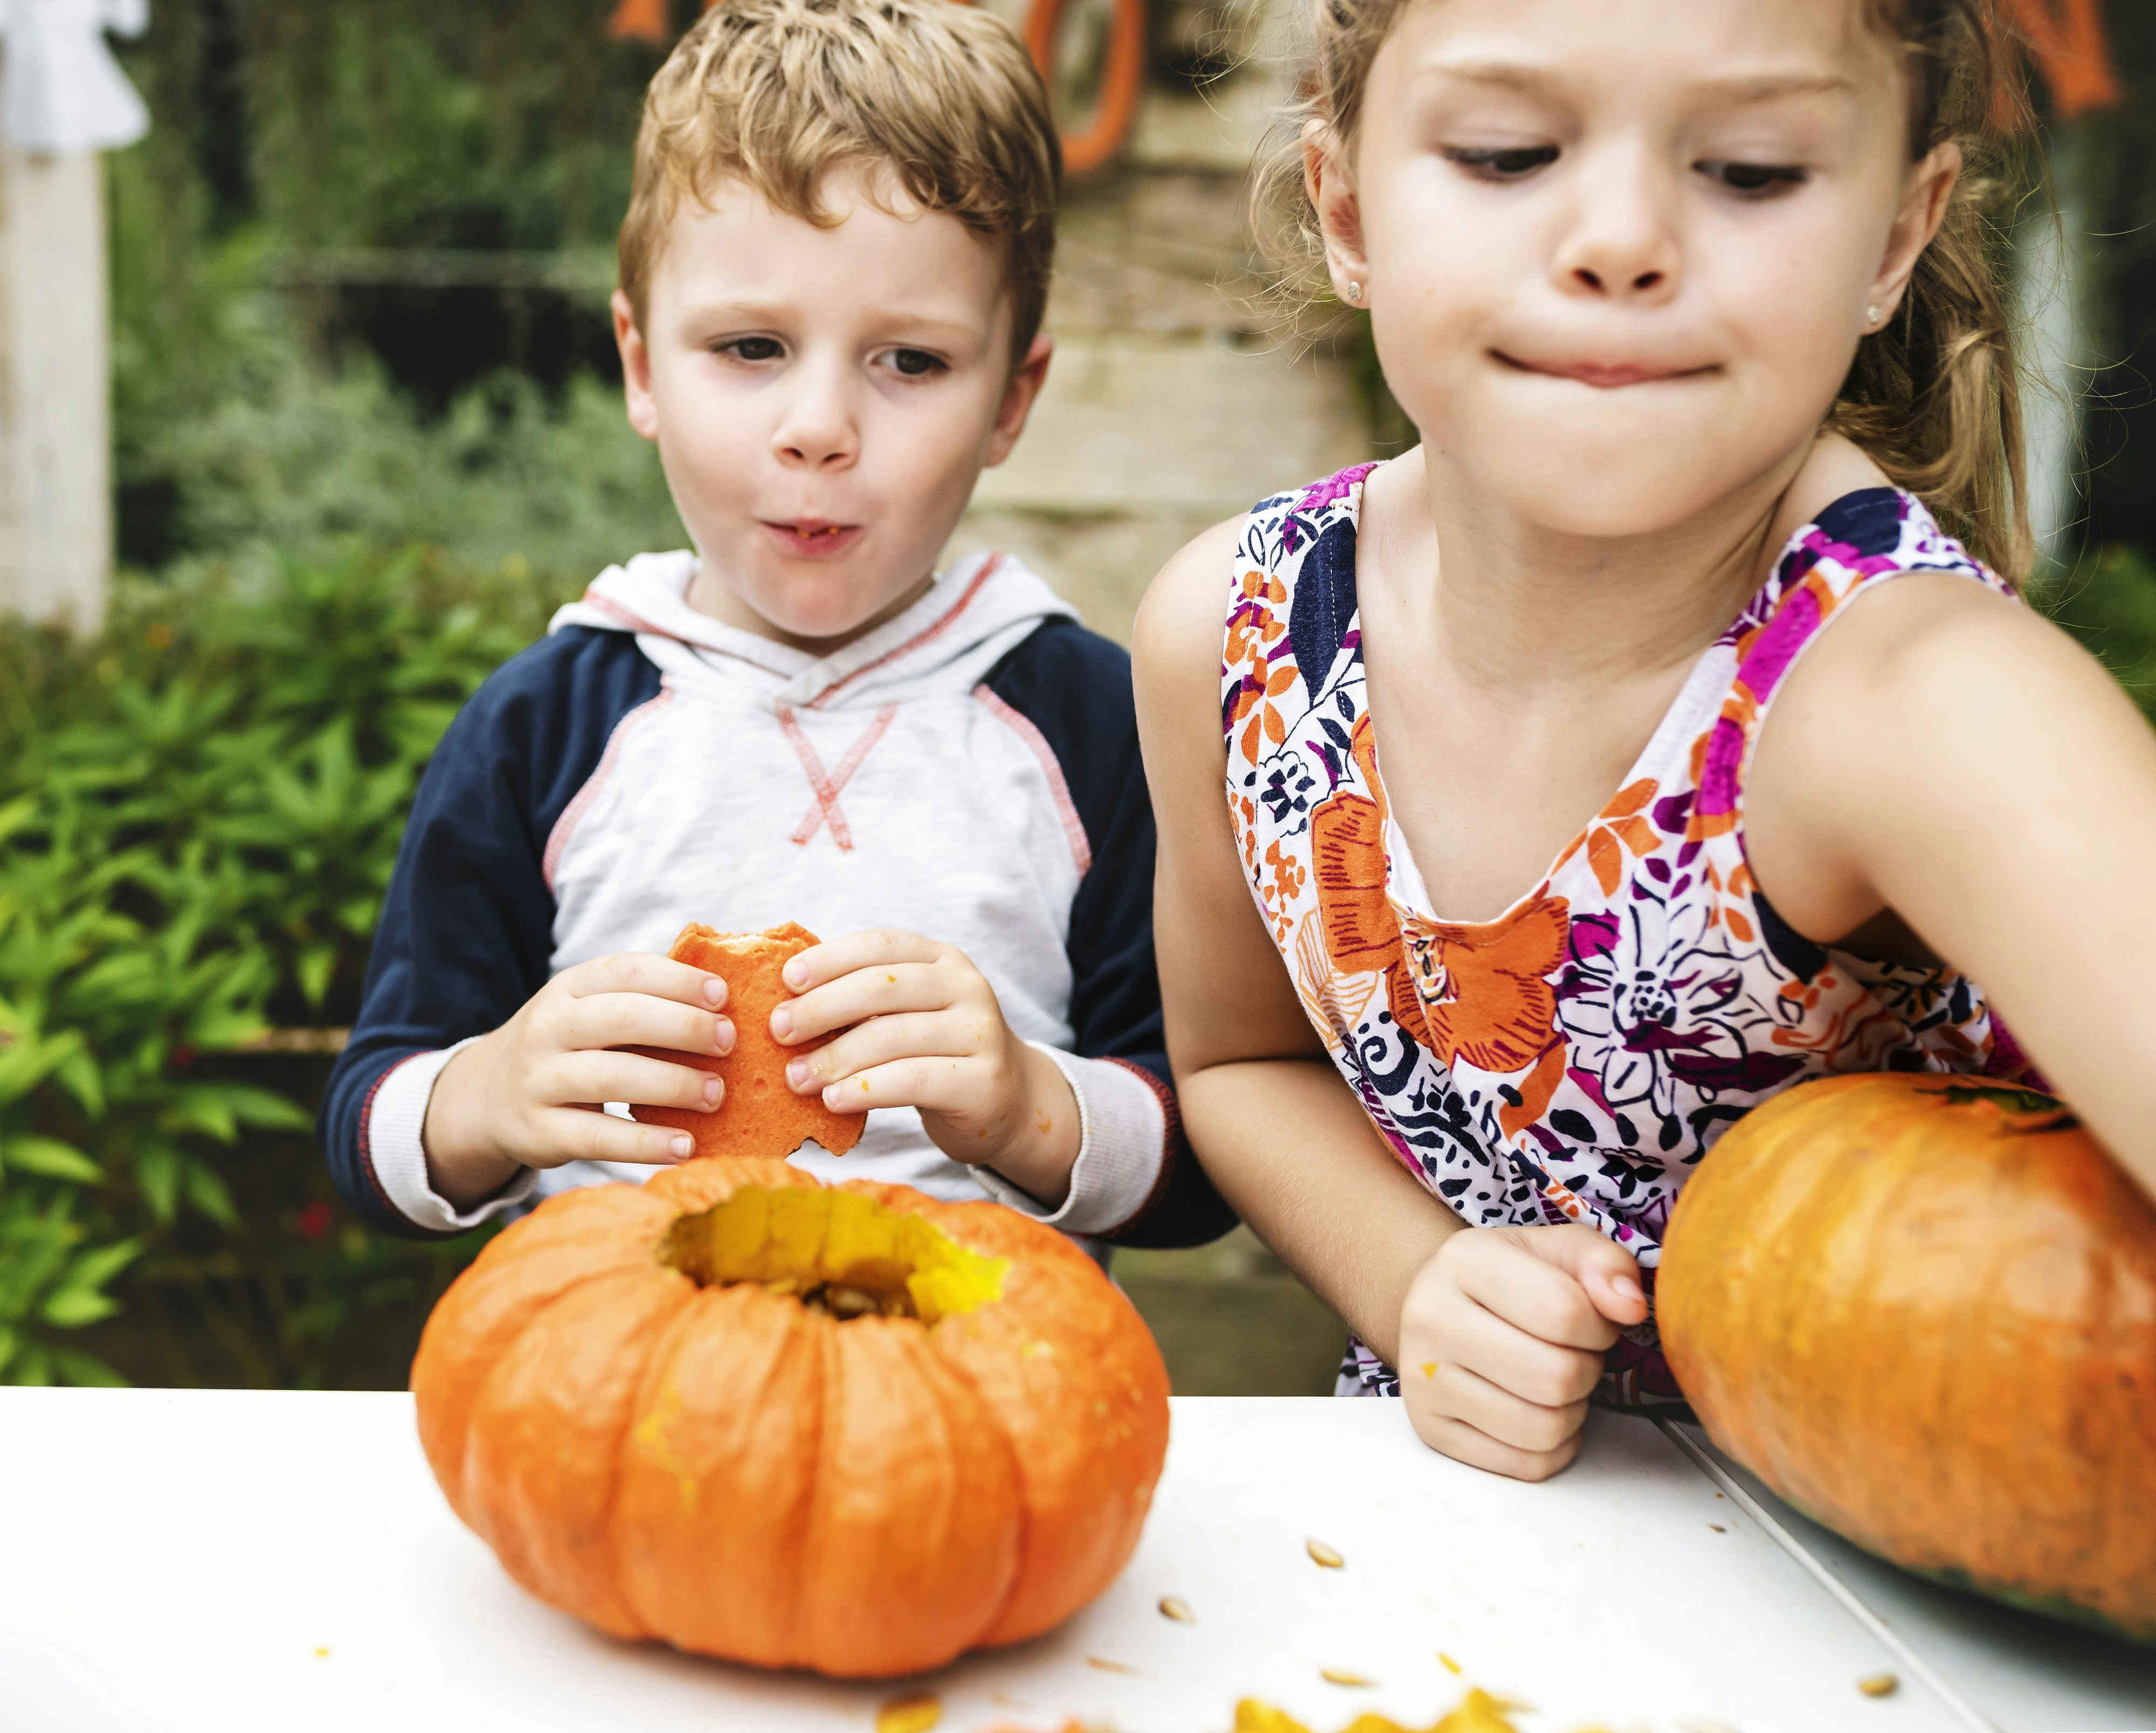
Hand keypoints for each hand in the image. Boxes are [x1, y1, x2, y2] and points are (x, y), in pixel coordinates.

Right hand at [423, 952, 734, 1208]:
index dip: (679, 980)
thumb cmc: (566, 1046)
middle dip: (684, 1028)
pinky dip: (647, 1143)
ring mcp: (539, 1080)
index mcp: (569, 987)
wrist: (485, 1097)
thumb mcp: (587, 1010)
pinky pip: (599, 1137)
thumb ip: (641, 1000)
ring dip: (674, 1084)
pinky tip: (687, 1146)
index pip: (627, 970)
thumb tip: (726, 1001)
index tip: (723, 995)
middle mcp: (549, 1027)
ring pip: (612, 1077)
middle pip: (623, 1018)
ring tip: (717, 1094)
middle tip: (729, 1043)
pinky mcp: (539, 1131)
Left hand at [770, 930, 1079, 1204]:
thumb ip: (864, 998)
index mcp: (942, 959)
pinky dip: (865, 1089)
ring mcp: (979, 1032)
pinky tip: (833, 1100)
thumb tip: (784, 1000)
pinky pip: (913, 1080)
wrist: (1008, 1101)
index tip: (786, 981)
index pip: (880, 945)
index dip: (830, 958)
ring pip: (893, 1036)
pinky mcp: (982, 1081)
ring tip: (797, 1078)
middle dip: (822, 1008)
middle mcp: (966, 986)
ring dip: (835, 1058)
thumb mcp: (908, 1012)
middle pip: (882, 986)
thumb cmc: (937, 1053)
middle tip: (780, 1032)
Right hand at [1397, 1224, 1647, 1480]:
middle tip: (1572, 1354)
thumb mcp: (1559, 1250)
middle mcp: (1430, 1319)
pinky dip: (1553, 1447)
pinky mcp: (1430, 1429)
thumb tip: (1631, 1307)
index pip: (1564, 1312)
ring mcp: (1423, 1380)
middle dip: (1586, 1370)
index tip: (1591, 1322)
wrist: (1436, 1305)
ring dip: (1571, 1411)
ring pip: (1542, 1429)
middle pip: (1556, 1378)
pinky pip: (1524, 1465)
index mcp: (1464, 1262)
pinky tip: (1540, 1412)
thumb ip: (1606, 1263)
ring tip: (1555, 1382)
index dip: (1600, 1326)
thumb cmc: (1507, 1279)